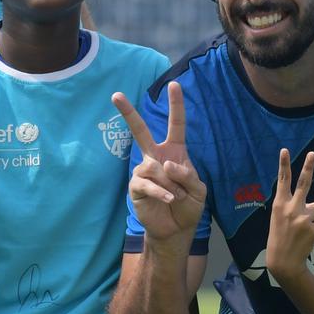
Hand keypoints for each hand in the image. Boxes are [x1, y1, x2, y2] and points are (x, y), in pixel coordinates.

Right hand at [113, 82, 206, 244]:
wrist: (176, 229)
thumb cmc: (188, 205)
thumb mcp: (198, 189)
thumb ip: (187, 175)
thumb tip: (167, 163)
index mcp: (175, 152)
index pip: (175, 125)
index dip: (176, 105)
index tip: (174, 84)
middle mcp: (156, 157)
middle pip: (141, 131)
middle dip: (128, 113)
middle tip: (116, 95)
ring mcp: (144, 170)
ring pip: (154, 167)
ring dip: (170, 184)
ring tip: (176, 196)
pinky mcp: (136, 186)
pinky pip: (147, 182)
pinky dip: (161, 192)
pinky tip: (169, 199)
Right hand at [265, 149, 313, 282]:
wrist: (283, 261)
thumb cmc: (281, 237)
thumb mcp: (283, 220)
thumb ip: (299, 207)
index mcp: (279, 205)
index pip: (282, 181)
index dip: (283, 165)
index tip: (285, 150)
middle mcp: (291, 208)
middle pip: (303, 184)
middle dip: (308, 167)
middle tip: (313, 153)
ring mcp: (303, 218)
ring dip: (313, 218)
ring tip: (301, 231)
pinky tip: (306, 237)